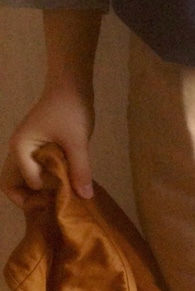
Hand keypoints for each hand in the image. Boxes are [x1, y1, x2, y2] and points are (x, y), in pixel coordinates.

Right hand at [2, 85, 94, 206]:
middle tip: (56, 205)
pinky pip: (35, 170)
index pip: (26, 183)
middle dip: (30, 199)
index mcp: (20, 148)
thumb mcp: (77, 142)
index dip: (44, 195)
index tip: (65, 199)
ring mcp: (26, 149)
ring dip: (39, 190)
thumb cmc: (70, 110)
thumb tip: (85, 197)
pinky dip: (46, 180)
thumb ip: (80, 169)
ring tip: (62, 197)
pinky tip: (66, 184)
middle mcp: (17, 151)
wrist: (71, 86)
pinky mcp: (37, 148)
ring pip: (23, 178)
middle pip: (12, 183)